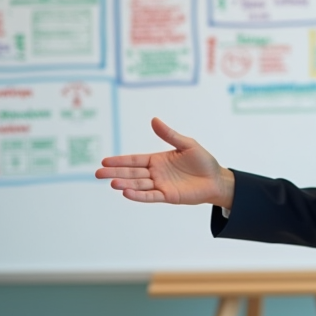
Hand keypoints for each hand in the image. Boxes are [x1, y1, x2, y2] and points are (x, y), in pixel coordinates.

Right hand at [95, 118, 234, 208]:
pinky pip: (150, 196)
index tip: (105, 161)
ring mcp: (160, 185)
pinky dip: (139, 195)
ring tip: (112, 182)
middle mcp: (155, 173)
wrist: (216, 179)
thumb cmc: (203, 161)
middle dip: (115, 173)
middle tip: (98, 173)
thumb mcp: (187, 144)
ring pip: (138, 184)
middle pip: (132, 173)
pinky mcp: (168, 196)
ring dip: (125, 183)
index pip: (134, 160)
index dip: (120, 161)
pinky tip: (126, 193)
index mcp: (157, 160)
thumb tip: (154, 120)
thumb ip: (169, 135)